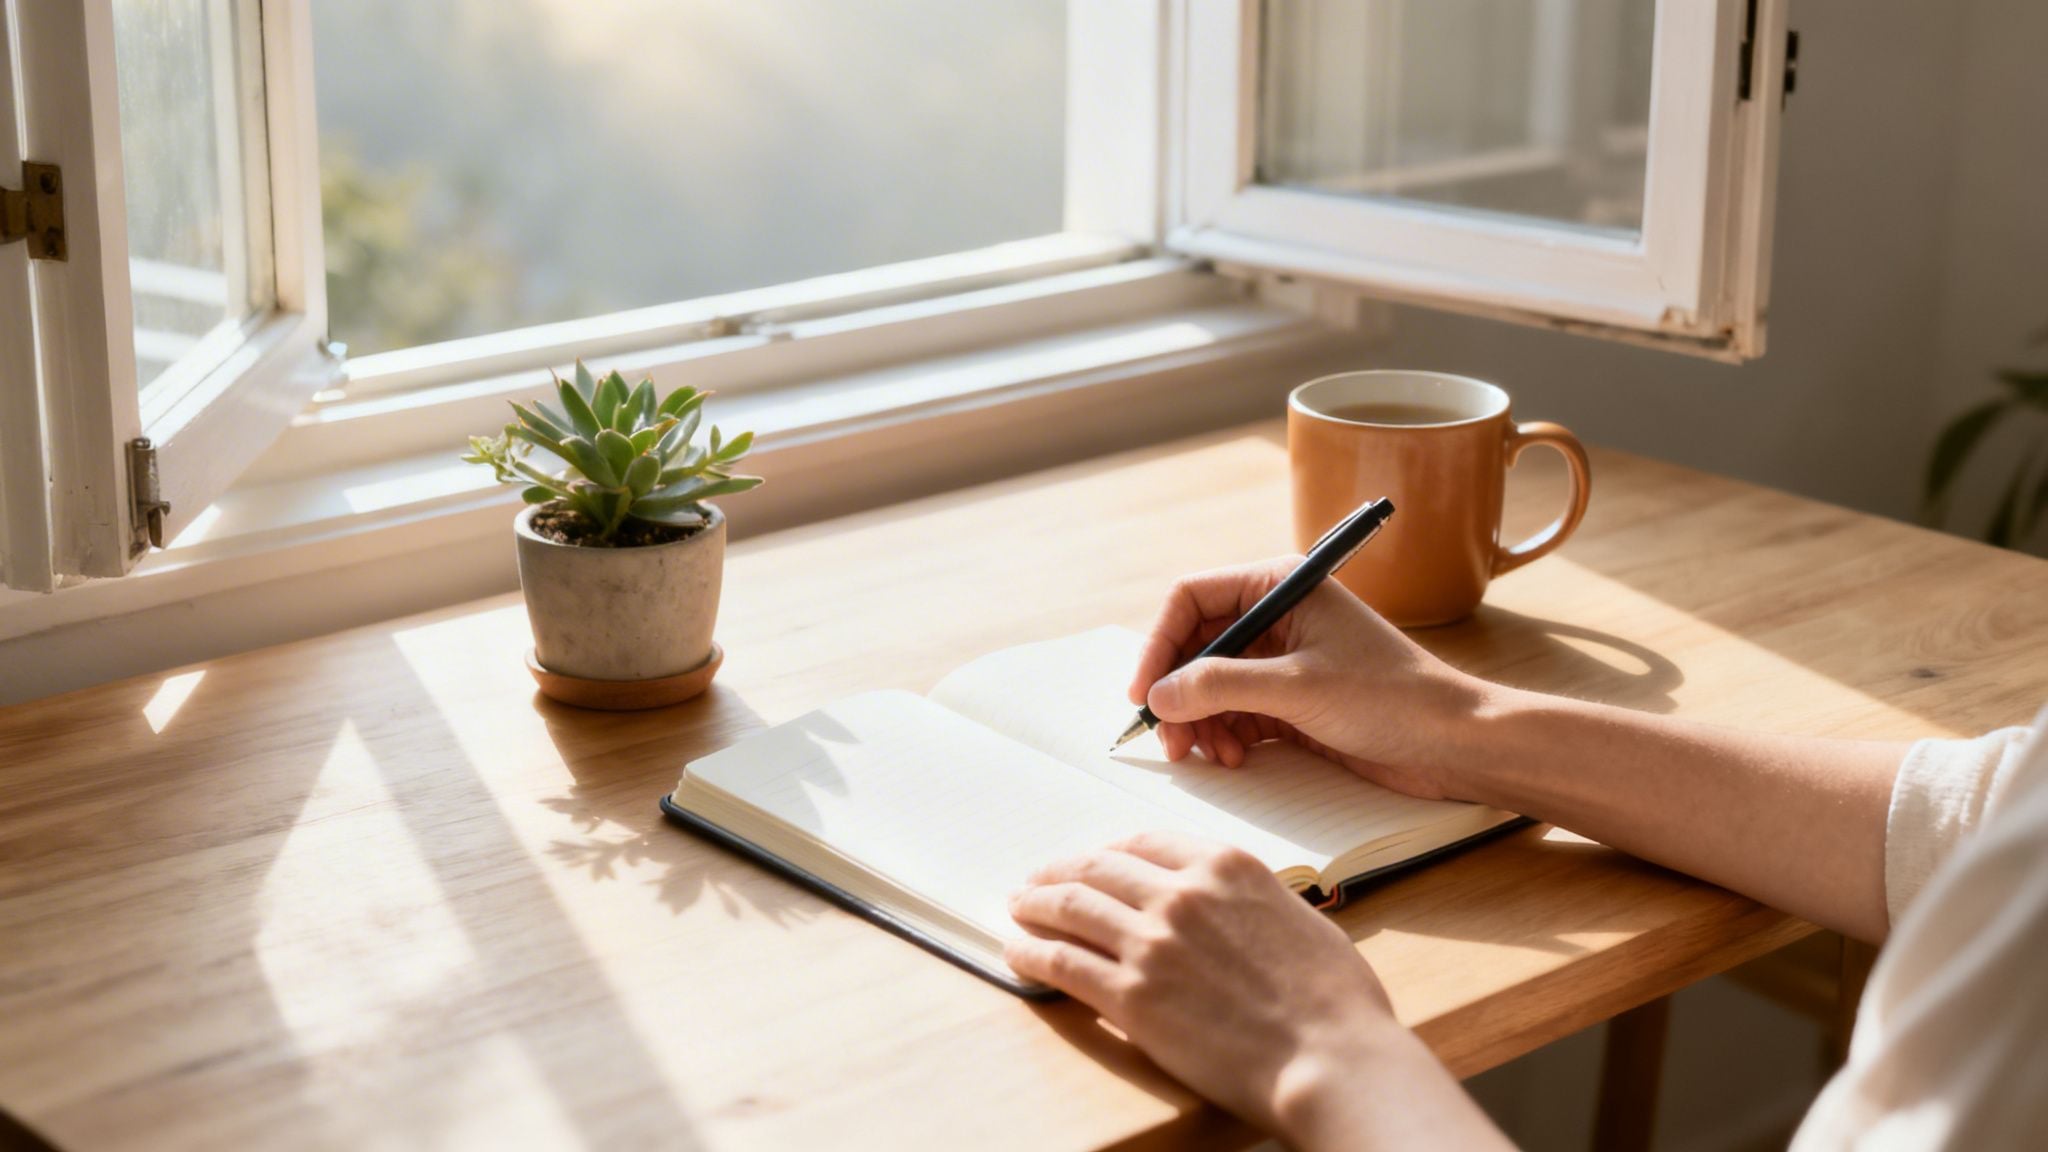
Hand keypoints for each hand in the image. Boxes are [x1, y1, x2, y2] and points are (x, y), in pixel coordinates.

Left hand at [1006, 832, 1399, 1140]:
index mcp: (1225, 866)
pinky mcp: (1132, 997)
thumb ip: (1249, 901)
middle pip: (1097, 869)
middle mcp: (1181, 893)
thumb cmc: (1334, 999)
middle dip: (1059, 872)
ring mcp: (1151, 943)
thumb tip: (1229, 909)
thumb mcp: (1295, 916)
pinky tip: (1019, 953)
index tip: (1092, 861)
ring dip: (1036, 905)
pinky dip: (1033, 954)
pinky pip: (1065, 964)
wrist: (1331, 1058)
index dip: (1108, 851)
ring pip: (1071, 908)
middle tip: (1036, 881)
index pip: (1144, 842)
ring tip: (1018, 909)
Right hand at [1129, 557, 1488, 799]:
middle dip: (1178, 693)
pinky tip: (1233, 757)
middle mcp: (1278, 615)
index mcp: (1280, 585)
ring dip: (1200, 721)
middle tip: (1170, 740)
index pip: (1192, 598)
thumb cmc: (1392, 698)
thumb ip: (1220, 687)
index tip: (1144, 693)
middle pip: (1196, 646)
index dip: (1158, 644)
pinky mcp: (1293, 700)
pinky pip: (1236, 712)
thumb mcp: (1297, 688)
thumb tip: (1158, 696)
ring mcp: (1284, 659)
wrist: (1456, 743)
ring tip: (1207, 755)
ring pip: (1211, 684)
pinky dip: (1225, 735)